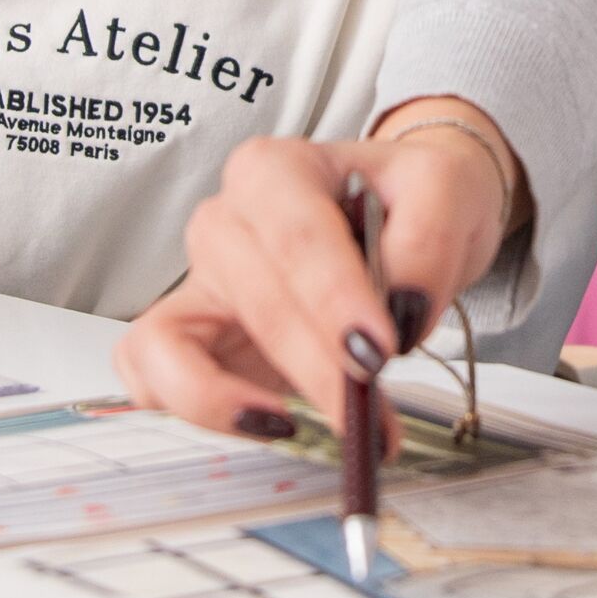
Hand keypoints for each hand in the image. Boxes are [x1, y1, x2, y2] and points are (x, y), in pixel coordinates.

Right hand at [115, 99, 525, 449]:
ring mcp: (199, 281)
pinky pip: (151, 376)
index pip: (295, 234)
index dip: (332, 297)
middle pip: (251, 298)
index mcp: (276, 170)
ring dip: (227, 397)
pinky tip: (265, 423)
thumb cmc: (407, 200)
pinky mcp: (191, 336)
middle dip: (309, 365)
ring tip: (296, 427)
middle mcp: (225, 220)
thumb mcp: (445, 191)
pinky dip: (192, 408)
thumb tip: (403, 309)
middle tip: (368, 413)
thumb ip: (429, 240)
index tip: (378, 351)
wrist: (397, 217)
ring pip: (172, 342)